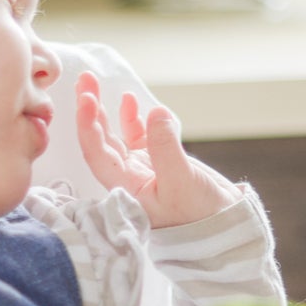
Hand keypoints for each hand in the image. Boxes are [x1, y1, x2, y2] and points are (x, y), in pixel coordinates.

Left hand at [75, 72, 235, 228]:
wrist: (221, 226)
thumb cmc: (200, 215)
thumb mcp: (182, 182)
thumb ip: (166, 148)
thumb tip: (155, 112)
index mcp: (124, 187)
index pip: (97, 153)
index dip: (87, 126)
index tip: (85, 99)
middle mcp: (126, 176)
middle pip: (99, 140)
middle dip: (89, 110)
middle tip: (83, 79)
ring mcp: (140, 168)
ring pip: (114, 135)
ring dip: (104, 110)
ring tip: (93, 83)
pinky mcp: (156, 161)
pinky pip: (137, 135)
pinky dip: (132, 118)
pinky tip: (128, 100)